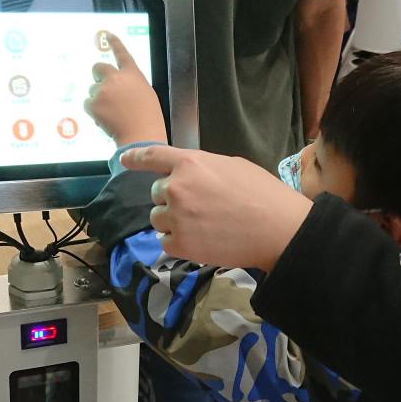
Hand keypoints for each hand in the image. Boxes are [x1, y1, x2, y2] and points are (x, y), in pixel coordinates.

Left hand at [85, 31, 166, 145]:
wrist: (141, 137)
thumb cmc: (147, 119)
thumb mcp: (146, 95)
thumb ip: (131, 86)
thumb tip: (119, 88)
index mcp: (133, 74)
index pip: (122, 53)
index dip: (114, 43)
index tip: (107, 34)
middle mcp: (116, 78)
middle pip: (98, 68)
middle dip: (97, 76)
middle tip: (102, 89)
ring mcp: (103, 90)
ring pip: (92, 91)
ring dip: (98, 100)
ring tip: (112, 114)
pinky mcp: (93, 104)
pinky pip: (87, 104)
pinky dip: (93, 111)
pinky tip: (106, 119)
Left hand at [119, 146, 311, 269]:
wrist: (276, 229)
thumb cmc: (263, 194)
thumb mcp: (232, 166)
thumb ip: (203, 168)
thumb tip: (190, 176)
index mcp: (189, 163)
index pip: (152, 157)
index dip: (135, 158)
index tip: (124, 160)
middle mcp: (176, 188)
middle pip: (156, 193)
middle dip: (172, 199)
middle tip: (199, 207)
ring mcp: (176, 217)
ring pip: (158, 219)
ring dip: (173, 222)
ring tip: (202, 226)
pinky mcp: (180, 244)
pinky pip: (165, 242)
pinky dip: (178, 242)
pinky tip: (201, 240)